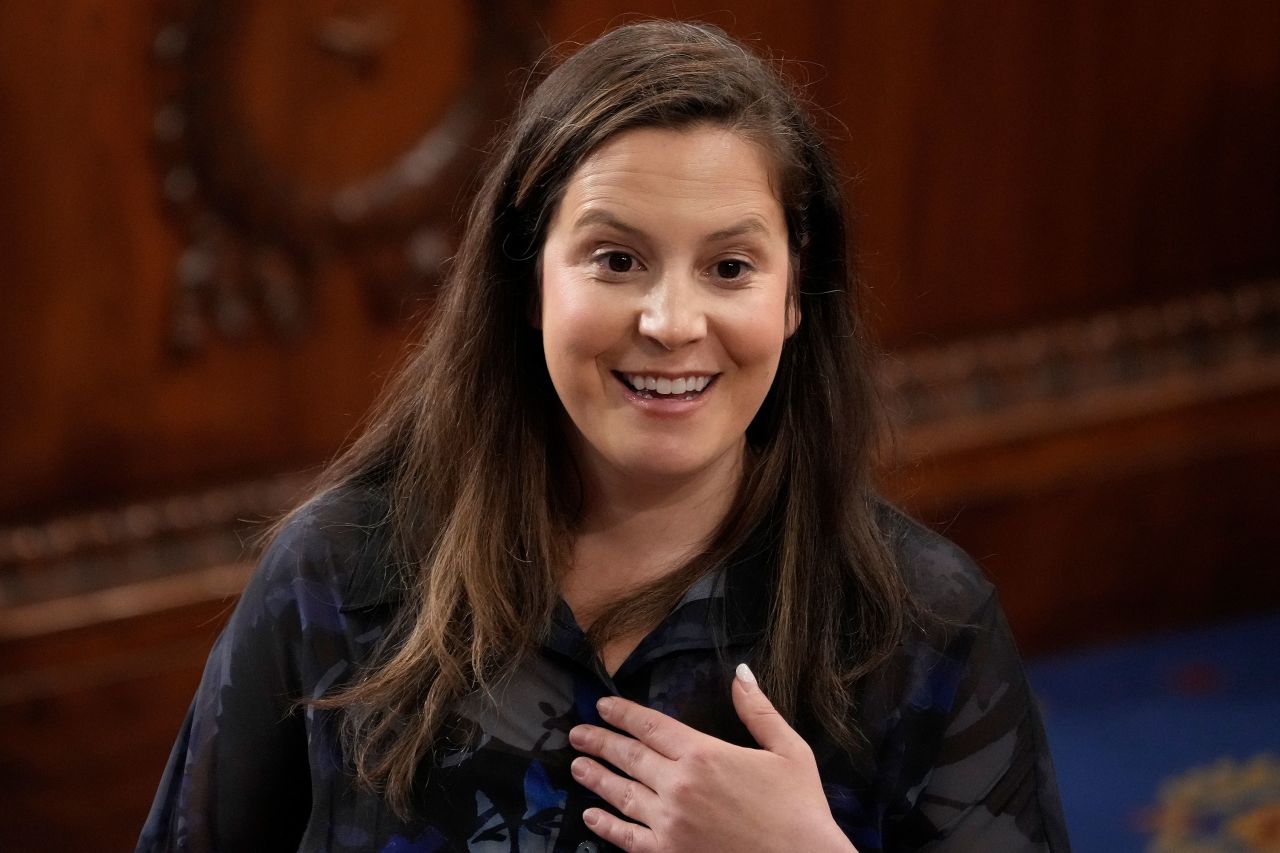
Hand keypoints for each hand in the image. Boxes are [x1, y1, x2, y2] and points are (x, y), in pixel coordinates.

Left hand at [567, 664, 857, 852]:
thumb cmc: (799, 807)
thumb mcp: (788, 749)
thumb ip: (757, 710)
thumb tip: (740, 672)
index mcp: (703, 754)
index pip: (650, 726)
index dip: (623, 714)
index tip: (602, 706)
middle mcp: (678, 785)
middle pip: (629, 757)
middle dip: (600, 743)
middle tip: (577, 734)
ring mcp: (670, 823)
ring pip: (622, 795)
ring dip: (597, 779)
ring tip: (576, 767)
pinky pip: (628, 838)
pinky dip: (606, 827)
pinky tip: (592, 817)